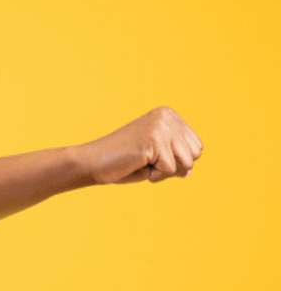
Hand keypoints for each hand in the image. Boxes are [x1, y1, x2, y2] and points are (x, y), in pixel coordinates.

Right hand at [77, 107, 202, 183]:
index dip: (176, 160)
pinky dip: (154, 175)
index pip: (196, 147)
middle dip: (173, 166)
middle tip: (146, 161)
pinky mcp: (152, 140)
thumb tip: (189, 170)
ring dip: (164, 172)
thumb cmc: (123, 162)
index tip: (152, 156)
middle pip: (195, 155)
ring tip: (142, 163)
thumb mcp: (156, 155)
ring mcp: (159, 126)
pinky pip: (170, 170)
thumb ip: (177, 157)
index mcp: (168, 114)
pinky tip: (136, 165)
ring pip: (186, 163)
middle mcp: (166, 116)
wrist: (92, 162)